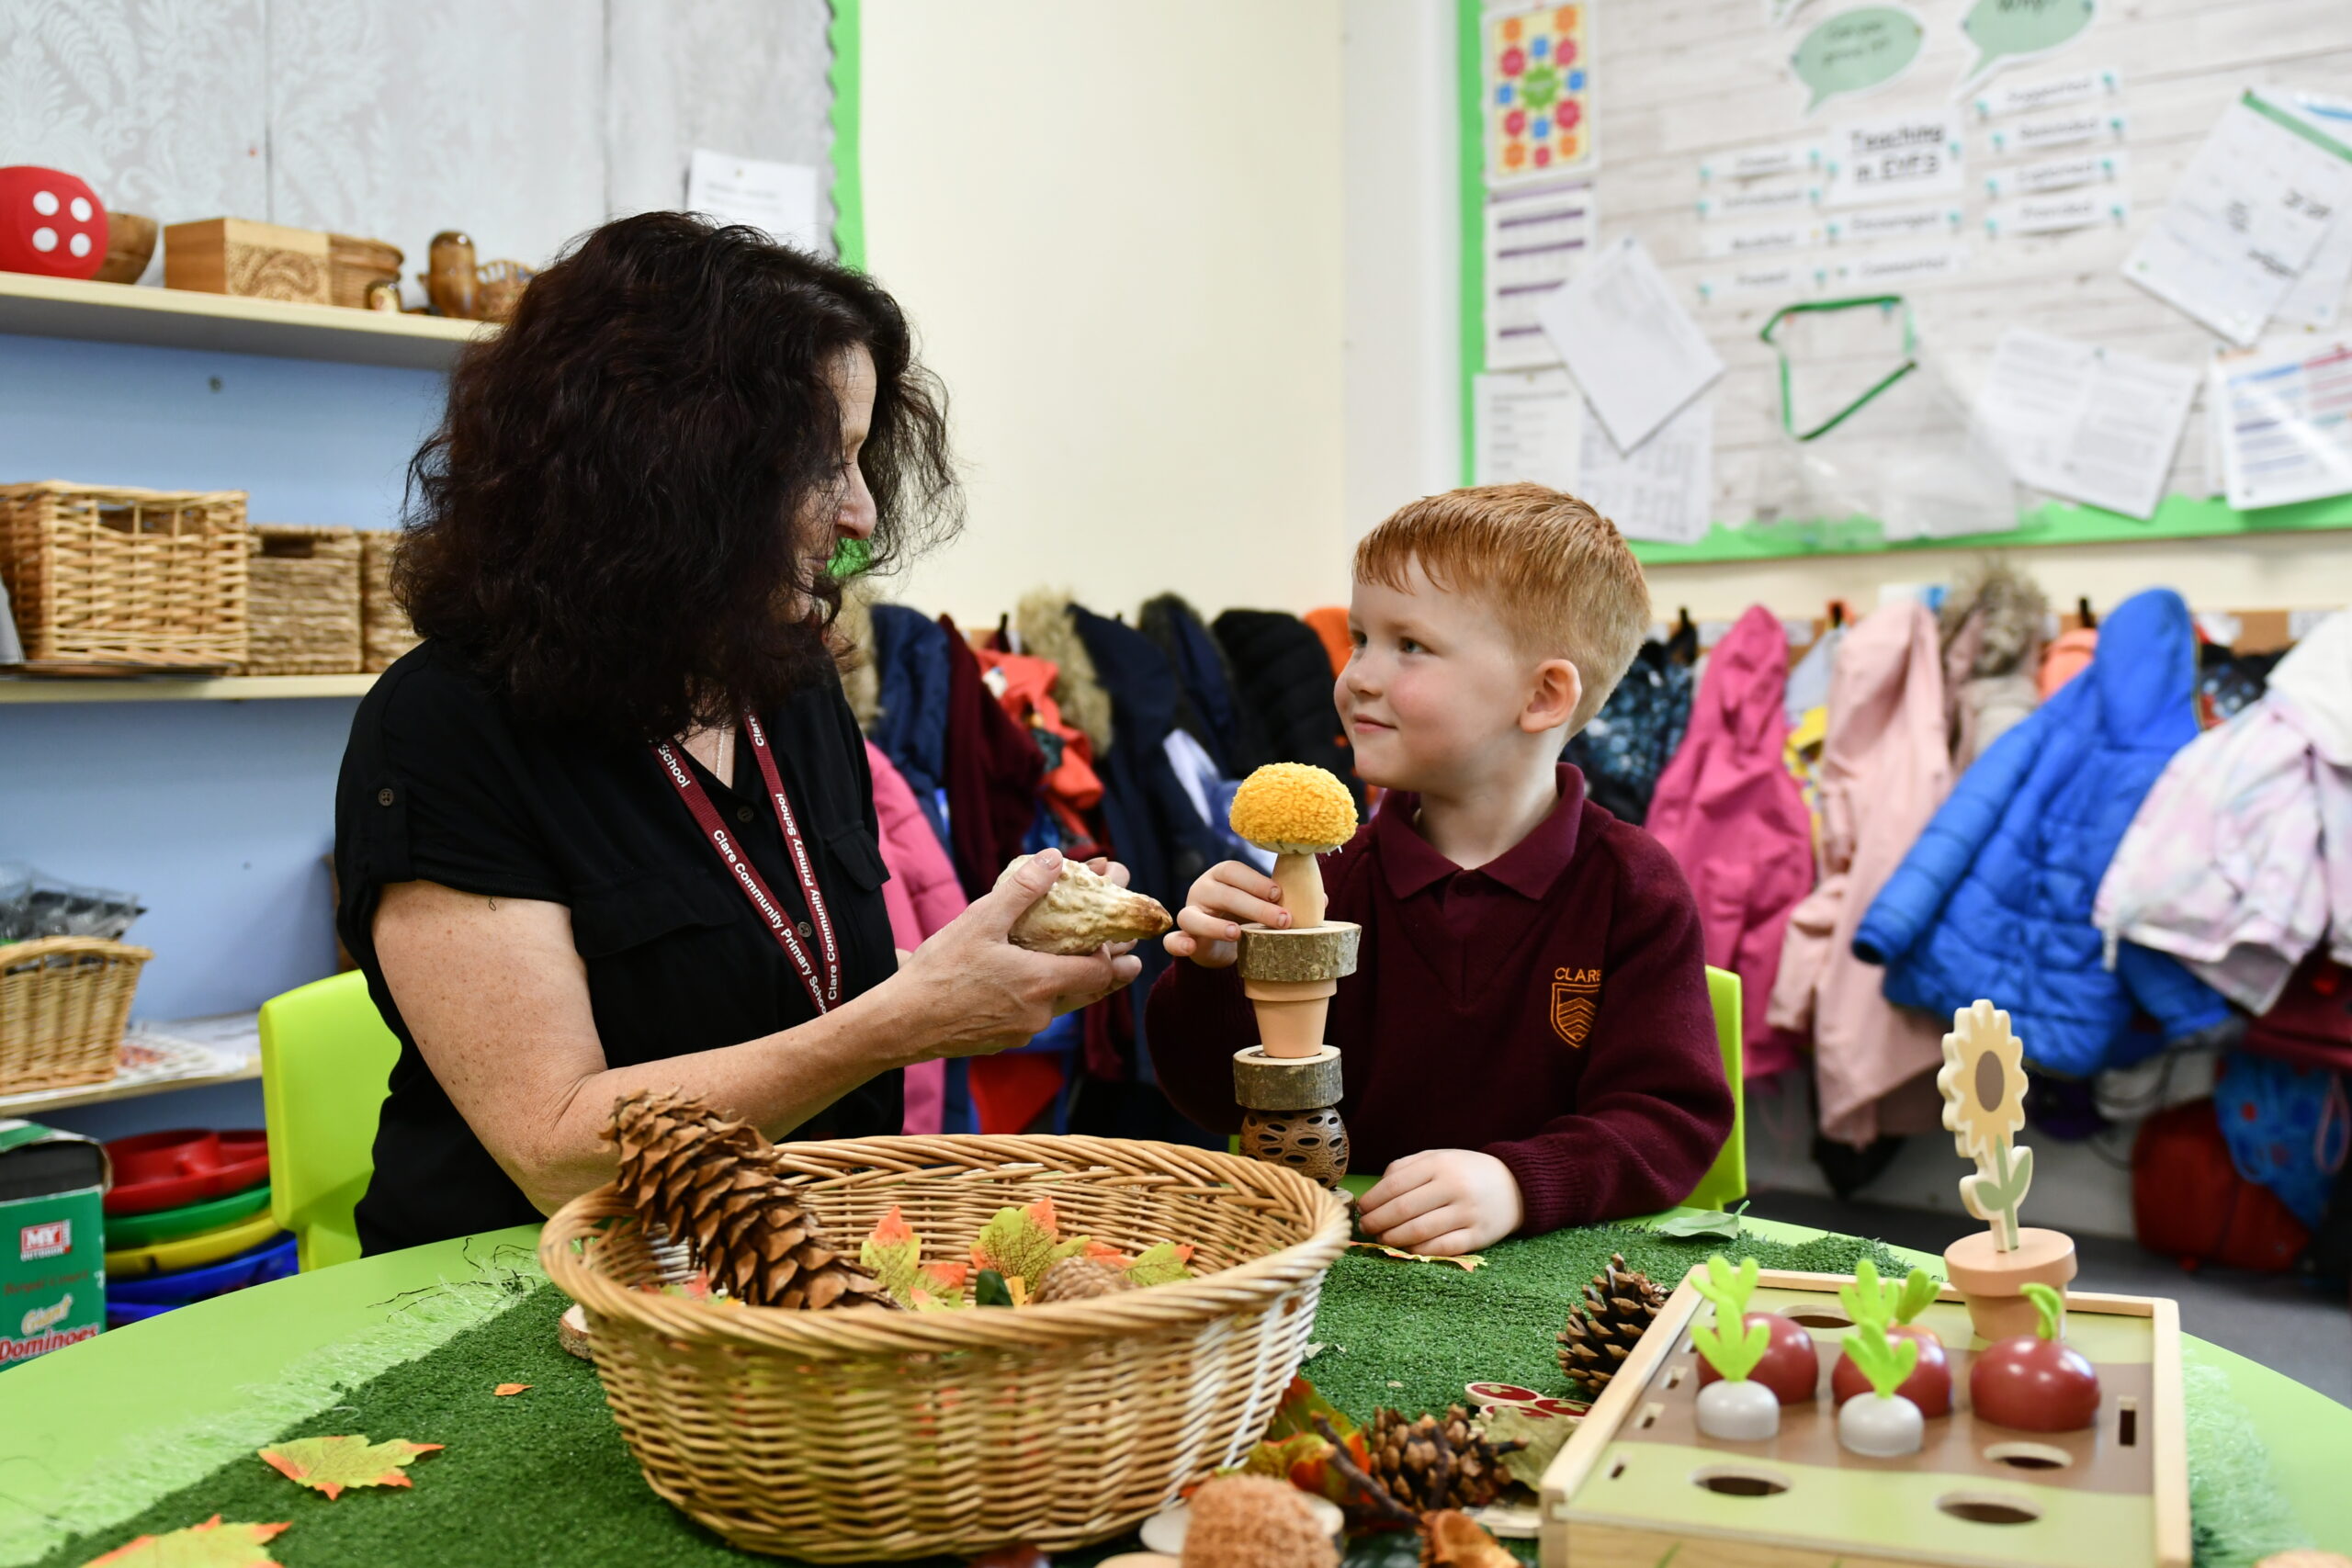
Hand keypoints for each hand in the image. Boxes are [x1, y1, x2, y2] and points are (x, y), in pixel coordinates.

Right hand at [889, 849, 1141, 1057]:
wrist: (901, 1024)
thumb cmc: (939, 972)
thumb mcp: (980, 921)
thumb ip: (1021, 889)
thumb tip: (1054, 858)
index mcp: (1042, 983)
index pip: (1100, 973)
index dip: (1113, 956)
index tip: (1119, 941)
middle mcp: (1040, 1014)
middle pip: (1087, 993)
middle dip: (1105, 971)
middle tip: (1121, 955)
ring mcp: (1021, 1032)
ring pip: (1059, 1006)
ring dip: (1069, 984)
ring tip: (1071, 963)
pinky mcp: (1002, 1041)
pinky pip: (1033, 1017)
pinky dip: (1040, 998)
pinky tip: (1024, 983)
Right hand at [1162, 859, 1289, 967]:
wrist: (1223, 945)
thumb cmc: (1247, 917)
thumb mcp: (1264, 906)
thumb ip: (1287, 901)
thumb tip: (1323, 900)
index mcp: (1222, 877)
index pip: (1234, 871)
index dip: (1256, 881)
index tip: (1279, 894)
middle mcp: (1202, 890)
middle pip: (1223, 894)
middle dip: (1254, 907)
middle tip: (1283, 921)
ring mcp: (1189, 914)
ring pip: (1193, 916)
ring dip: (1214, 925)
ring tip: (1238, 934)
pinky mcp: (1182, 938)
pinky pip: (1172, 940)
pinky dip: (1178, 943)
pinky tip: (1190, 947)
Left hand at [1357, 1149, 1523, 1254]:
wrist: (1515, 1186)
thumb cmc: (1466, 1172)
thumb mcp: (1437, 1158)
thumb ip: (1405, 1169)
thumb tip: (1373, 1194)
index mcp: (1440, 1164)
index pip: (1395, 1184)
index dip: (1373, 1200)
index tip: (1361, 1209)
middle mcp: (1454, 1187)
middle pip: (1404, 1209)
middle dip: (1378, 1221)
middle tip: (1366, 1228)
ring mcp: (1468, 1213)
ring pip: (1420, 1231)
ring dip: (1393, 1238)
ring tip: (1383, 1238)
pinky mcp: (1478, 1236)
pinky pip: (1442, 1248)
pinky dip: (1419, 1250)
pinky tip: (1407, 1248)